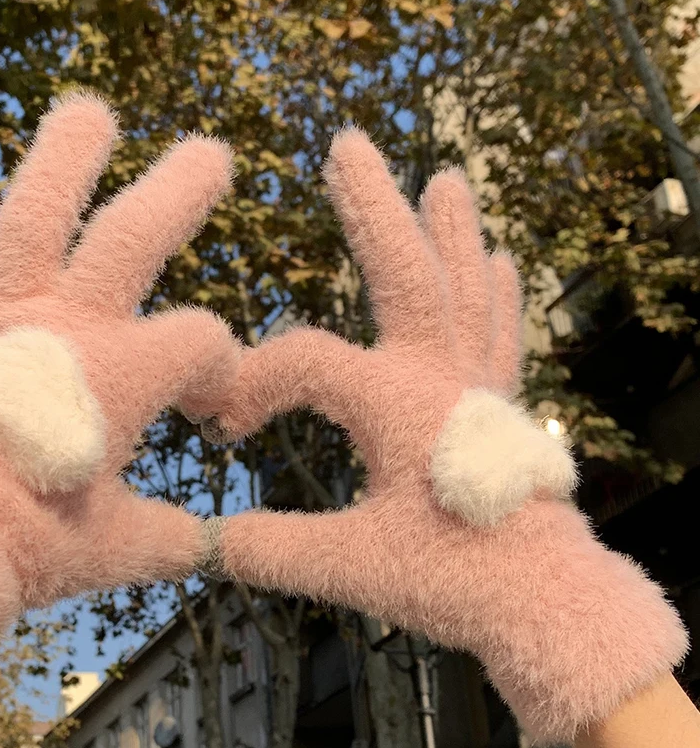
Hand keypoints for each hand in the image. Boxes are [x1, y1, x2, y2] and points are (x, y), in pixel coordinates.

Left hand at [0, 92, 239, 690]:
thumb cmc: (34, 544)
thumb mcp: (120, 546)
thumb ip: (173, 539)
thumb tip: (210, 549)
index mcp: (126, 377)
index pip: (199, 342)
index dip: (221, 370)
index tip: (212, 415)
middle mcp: (70, 328)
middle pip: (133, 237)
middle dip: (178, 192)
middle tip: (212, 155)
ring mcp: (7, 316)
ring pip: (38, 215)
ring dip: (63, 156)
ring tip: (89, 110)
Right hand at [212, 128, 685, 741]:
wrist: (547, 604)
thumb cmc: (453, 578)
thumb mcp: (351, 566)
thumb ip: (270, 549)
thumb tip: (201, 543)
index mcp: (394, 403)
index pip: (305, 361)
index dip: (251, 380)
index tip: (220, 426)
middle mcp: (438, 377)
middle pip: (405, 273)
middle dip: (373, 206)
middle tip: (349, 143)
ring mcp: (475, 387)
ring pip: (464, 290)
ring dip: (451, 231)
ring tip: (448, 176)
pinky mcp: (498, 409)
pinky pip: (499, 335)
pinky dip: (498, 294)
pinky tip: (504, 261)